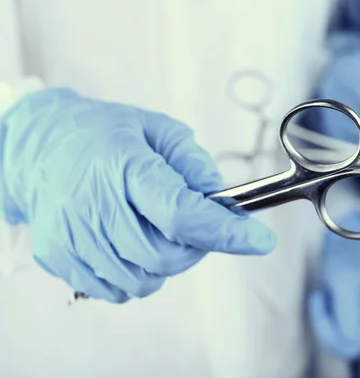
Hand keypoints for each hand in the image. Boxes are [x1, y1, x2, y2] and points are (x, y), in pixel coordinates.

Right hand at [0, 88, 274, 301]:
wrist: (39, 148)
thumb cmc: (103, 135)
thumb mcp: (156, 130)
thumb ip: (193, 162)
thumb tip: (219, 198)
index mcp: (124, 165)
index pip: (182, 212)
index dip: (227, 232)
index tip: (260, 241)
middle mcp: (94, 204)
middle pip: (166, 254)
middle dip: (195, 246)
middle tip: (191, 222)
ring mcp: (73, 236)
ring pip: (144, 279)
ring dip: (165, 262)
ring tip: (152, 227)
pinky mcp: (60, 258)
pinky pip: (117, 290)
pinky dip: (137, 274)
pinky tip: (129, 242)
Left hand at [308, 211, 359, 359]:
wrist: (346, 235)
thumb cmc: (345, 254)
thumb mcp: (343, 278)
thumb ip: (348, 307)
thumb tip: (350, 337)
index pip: (350, 343)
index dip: (328, 329)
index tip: (317, 297)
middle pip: (343, 347)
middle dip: (323, 329)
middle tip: (316, 298)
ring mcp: (357, 319)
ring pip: (336, 341)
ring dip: (321, 323)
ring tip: (319, 296)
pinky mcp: (346, 314)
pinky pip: (331, 330)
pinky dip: (321, 318)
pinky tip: (320, 296)